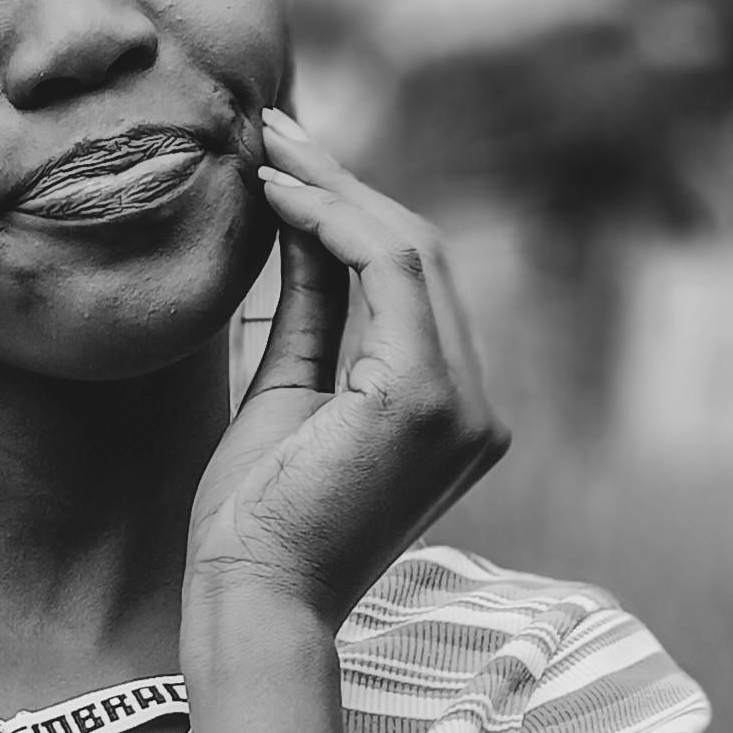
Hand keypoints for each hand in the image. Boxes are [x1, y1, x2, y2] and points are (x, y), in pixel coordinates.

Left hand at [185, 112, 507, 637]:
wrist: (252, 603)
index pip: (418, 284)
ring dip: (334, 187)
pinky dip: (330, 220)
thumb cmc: (257, 522)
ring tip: (266, 148)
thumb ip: (311, 307)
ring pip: (411, 250)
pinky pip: (386, 270)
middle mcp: (480, 408)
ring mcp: (464, 405)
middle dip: (344, 183)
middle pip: (422, 255)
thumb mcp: (289, 389)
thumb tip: (300, 215)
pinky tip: (275, 195)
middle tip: (272, 129)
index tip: (285, 164)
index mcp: (458, 414)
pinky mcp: (425, 398)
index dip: (353, 211)